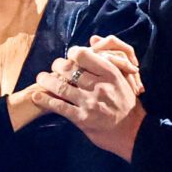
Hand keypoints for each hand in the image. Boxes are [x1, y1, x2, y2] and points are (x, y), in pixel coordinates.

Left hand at [27, 44, 145, 160]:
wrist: (134, 132)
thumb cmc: (128, 104)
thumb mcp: (125, 77)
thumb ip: (109, 58)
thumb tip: (93, 38)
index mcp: (110, 73)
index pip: (83, 55)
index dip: (72, 53)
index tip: (69, 56)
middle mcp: (99, 86)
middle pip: (69, 69)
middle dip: (57, 66)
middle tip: (54, 67)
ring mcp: (90, 103)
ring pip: (61, 87)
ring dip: (46, 81)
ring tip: (41, 79)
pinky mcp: (82, 119)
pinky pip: (60, 107)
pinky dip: (45, 100)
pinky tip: (37, 96)